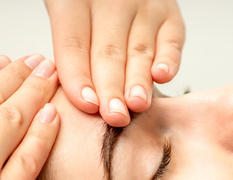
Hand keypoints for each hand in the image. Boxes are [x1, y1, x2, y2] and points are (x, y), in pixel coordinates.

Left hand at [45, 0, 184, 126]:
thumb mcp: (61, 9)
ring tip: (136, 104)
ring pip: (139, 50)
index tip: (87, 105)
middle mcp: (110, 2)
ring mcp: (143, 7)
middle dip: (111, 89)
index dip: (79, 78)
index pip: (73, 45)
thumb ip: (65, 46)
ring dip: (138, 81)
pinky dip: (169, 59)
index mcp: (73, 2)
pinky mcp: (168, 13)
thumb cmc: (84, 4)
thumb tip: (72, 95)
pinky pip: (171, 39)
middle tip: (113, 115)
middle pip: (108, 53)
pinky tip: (162, 77)